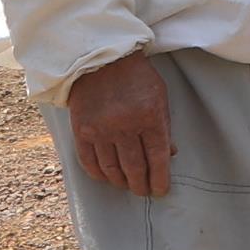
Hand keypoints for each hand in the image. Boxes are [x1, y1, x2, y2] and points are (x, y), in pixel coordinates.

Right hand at [66, 53, 173, 196]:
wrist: (101, 58)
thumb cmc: (136, 77)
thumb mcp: (159, 96)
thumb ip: (164, 126)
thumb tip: (169, 155)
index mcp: (149, 116)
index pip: (158, 158)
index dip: (160, 179)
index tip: (161, 190)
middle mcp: (124, 126)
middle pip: (135, 168)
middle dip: (141, 185)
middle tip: (144, 191)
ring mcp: (100, 129)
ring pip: (112, 169)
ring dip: (121, 182)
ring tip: (127, 185)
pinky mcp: (81, 130)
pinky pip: (89, 162)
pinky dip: (99, 174)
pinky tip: (107, 177)